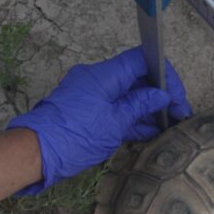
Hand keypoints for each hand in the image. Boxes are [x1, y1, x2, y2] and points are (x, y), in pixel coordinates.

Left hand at [7, 46, 191, 193]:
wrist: (36, 153)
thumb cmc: (73, 137)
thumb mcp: (116, 123)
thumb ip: (140, 106)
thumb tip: (161, 96)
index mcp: (104, 75)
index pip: (142, 60)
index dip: (164, 75)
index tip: (176, 97)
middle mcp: (97, 79)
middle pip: (136, 78)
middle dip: (158, 95)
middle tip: (177, 115)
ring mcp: (90, 94)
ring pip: (126, 94)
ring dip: (146, 109)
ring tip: (166, 127)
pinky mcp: (85, 110)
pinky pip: (114, 107)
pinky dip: (130, 117)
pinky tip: (148, 132)